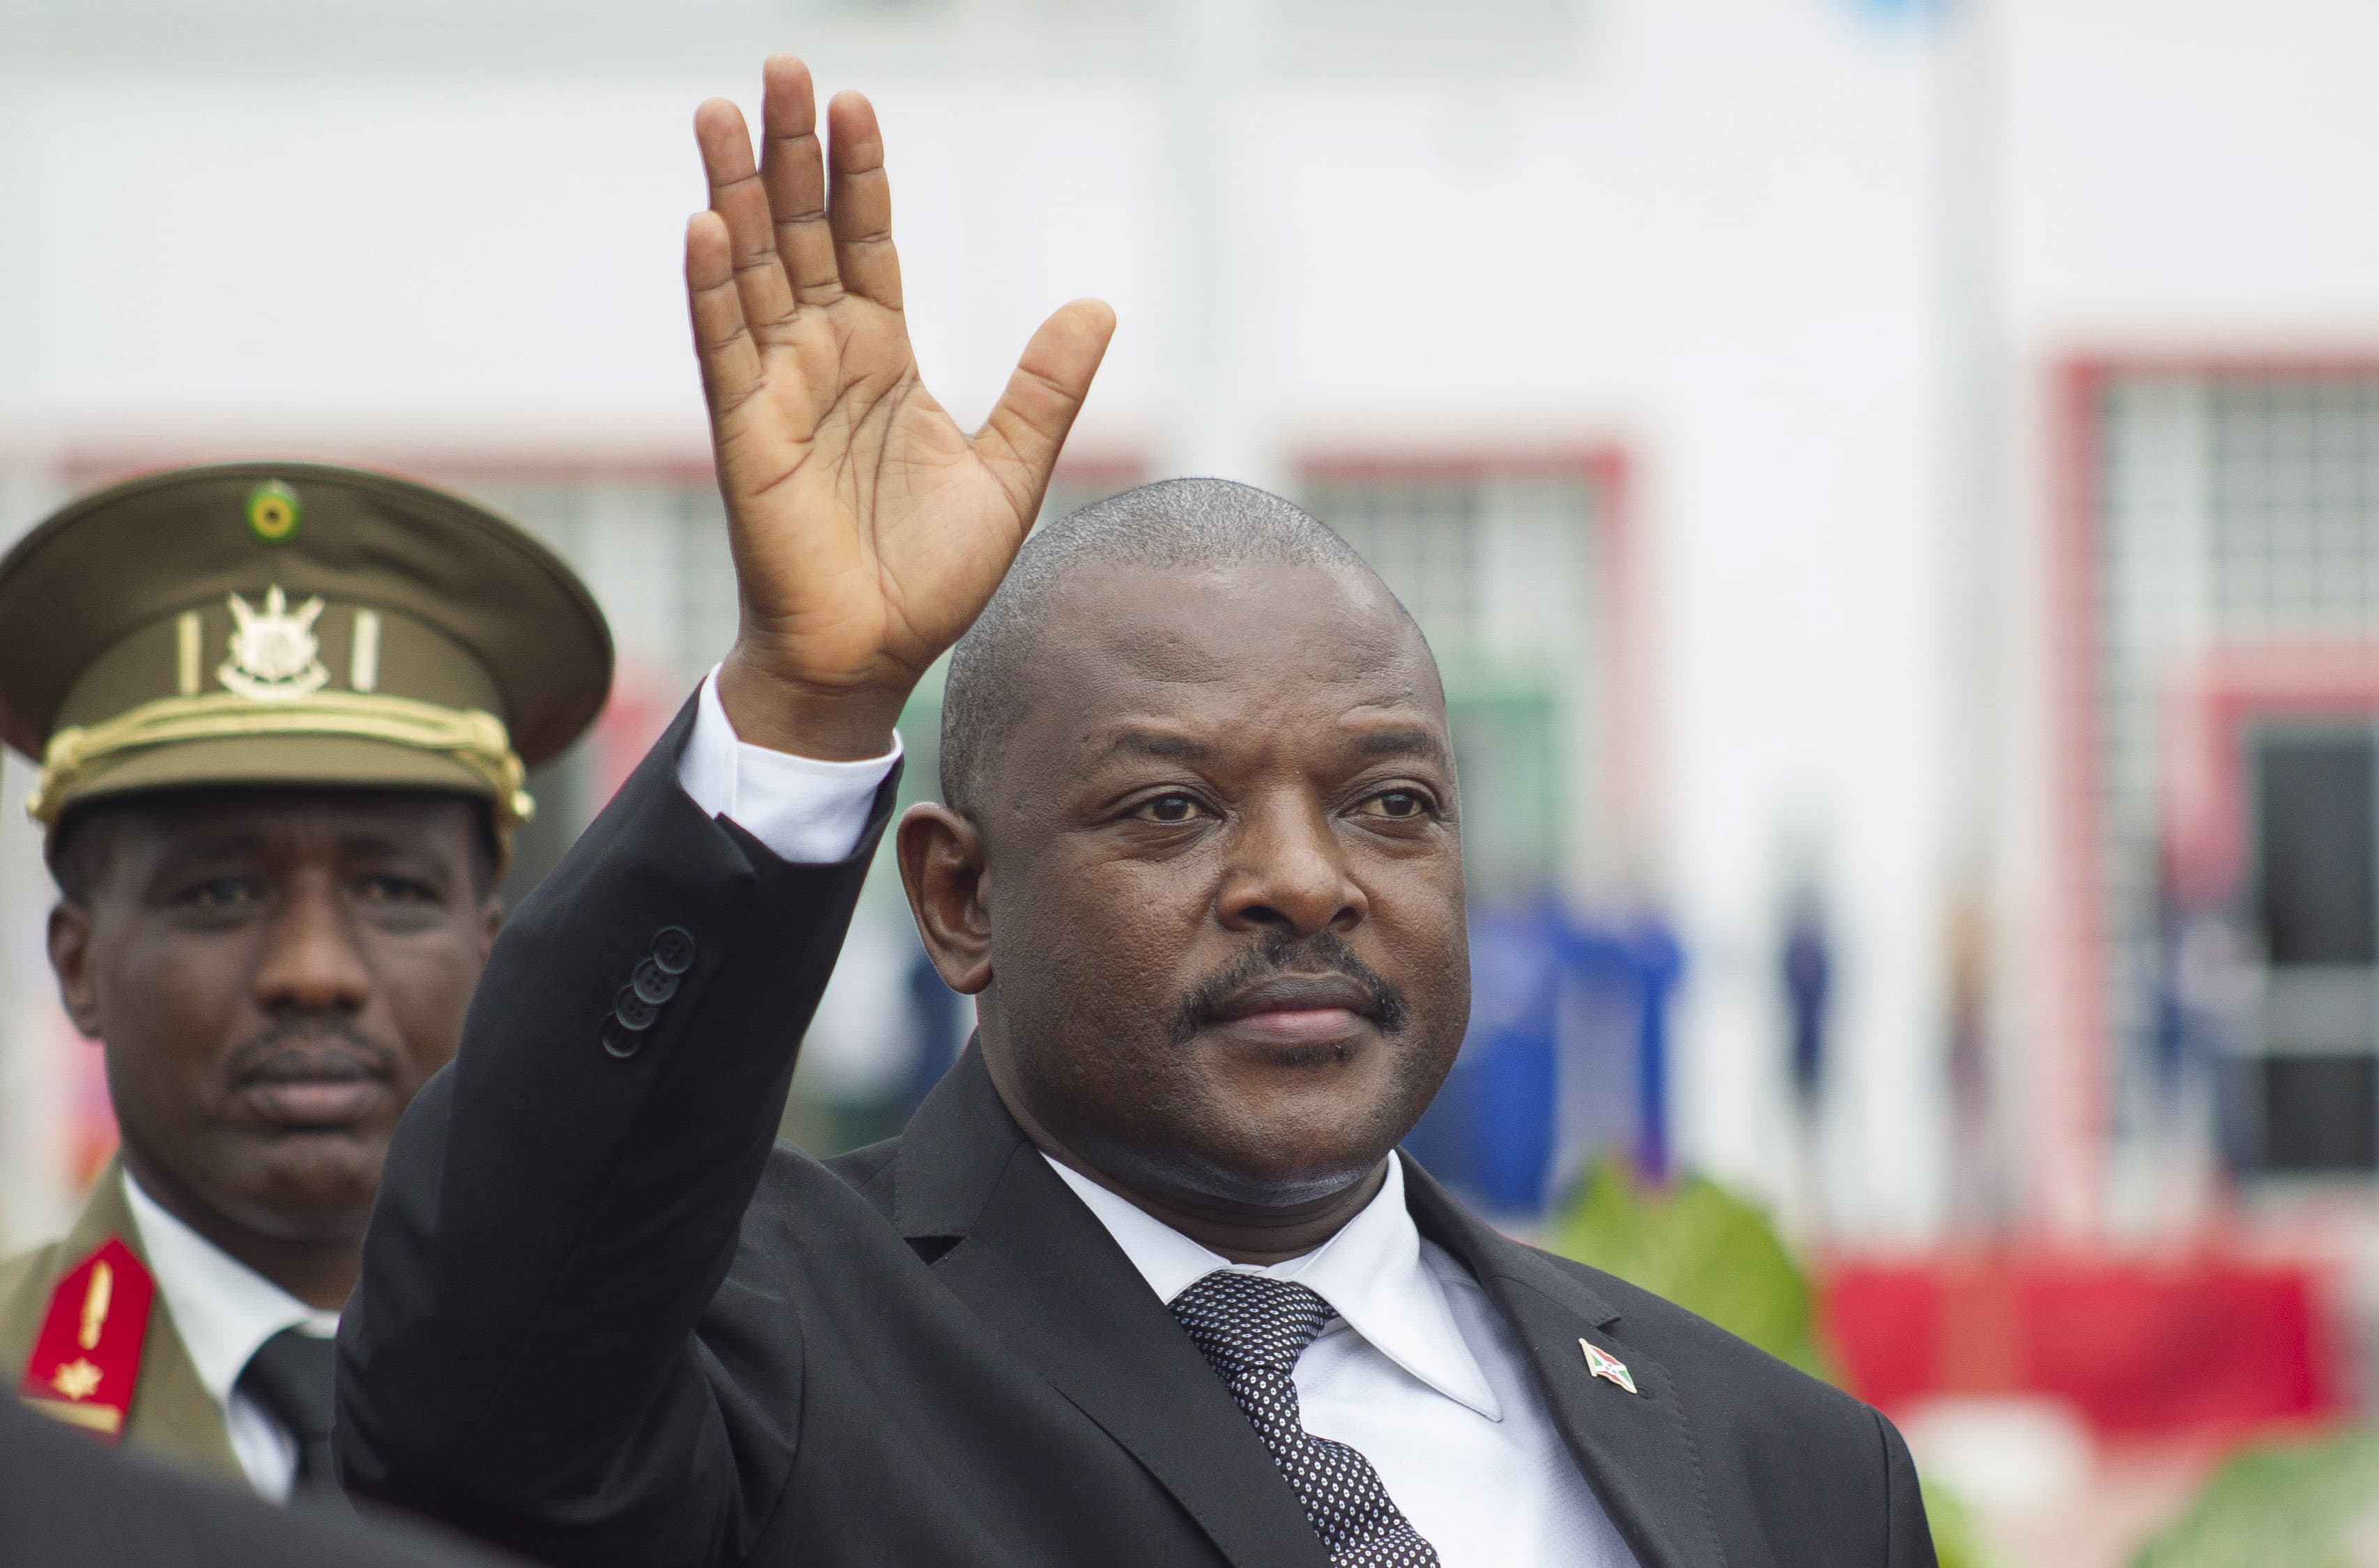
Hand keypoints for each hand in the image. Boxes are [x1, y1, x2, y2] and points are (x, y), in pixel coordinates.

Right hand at [687, 55, 1114, 758]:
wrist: (876, 657)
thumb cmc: (929, 578)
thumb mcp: (1009, 470)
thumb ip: (1045, 387)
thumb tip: (1098, 304)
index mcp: (881, 360)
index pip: (866, 244)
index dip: (860, 174)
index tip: (854, 101)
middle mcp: (822, 361)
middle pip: (801, 235)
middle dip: (789, 152)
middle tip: (778, 67)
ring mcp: (777, 393)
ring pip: (752, 273)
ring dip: (735, 193)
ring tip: (717, 112)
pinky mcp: (745, 436)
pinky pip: (724, 349)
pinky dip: (713, 289)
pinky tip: (706, 225)